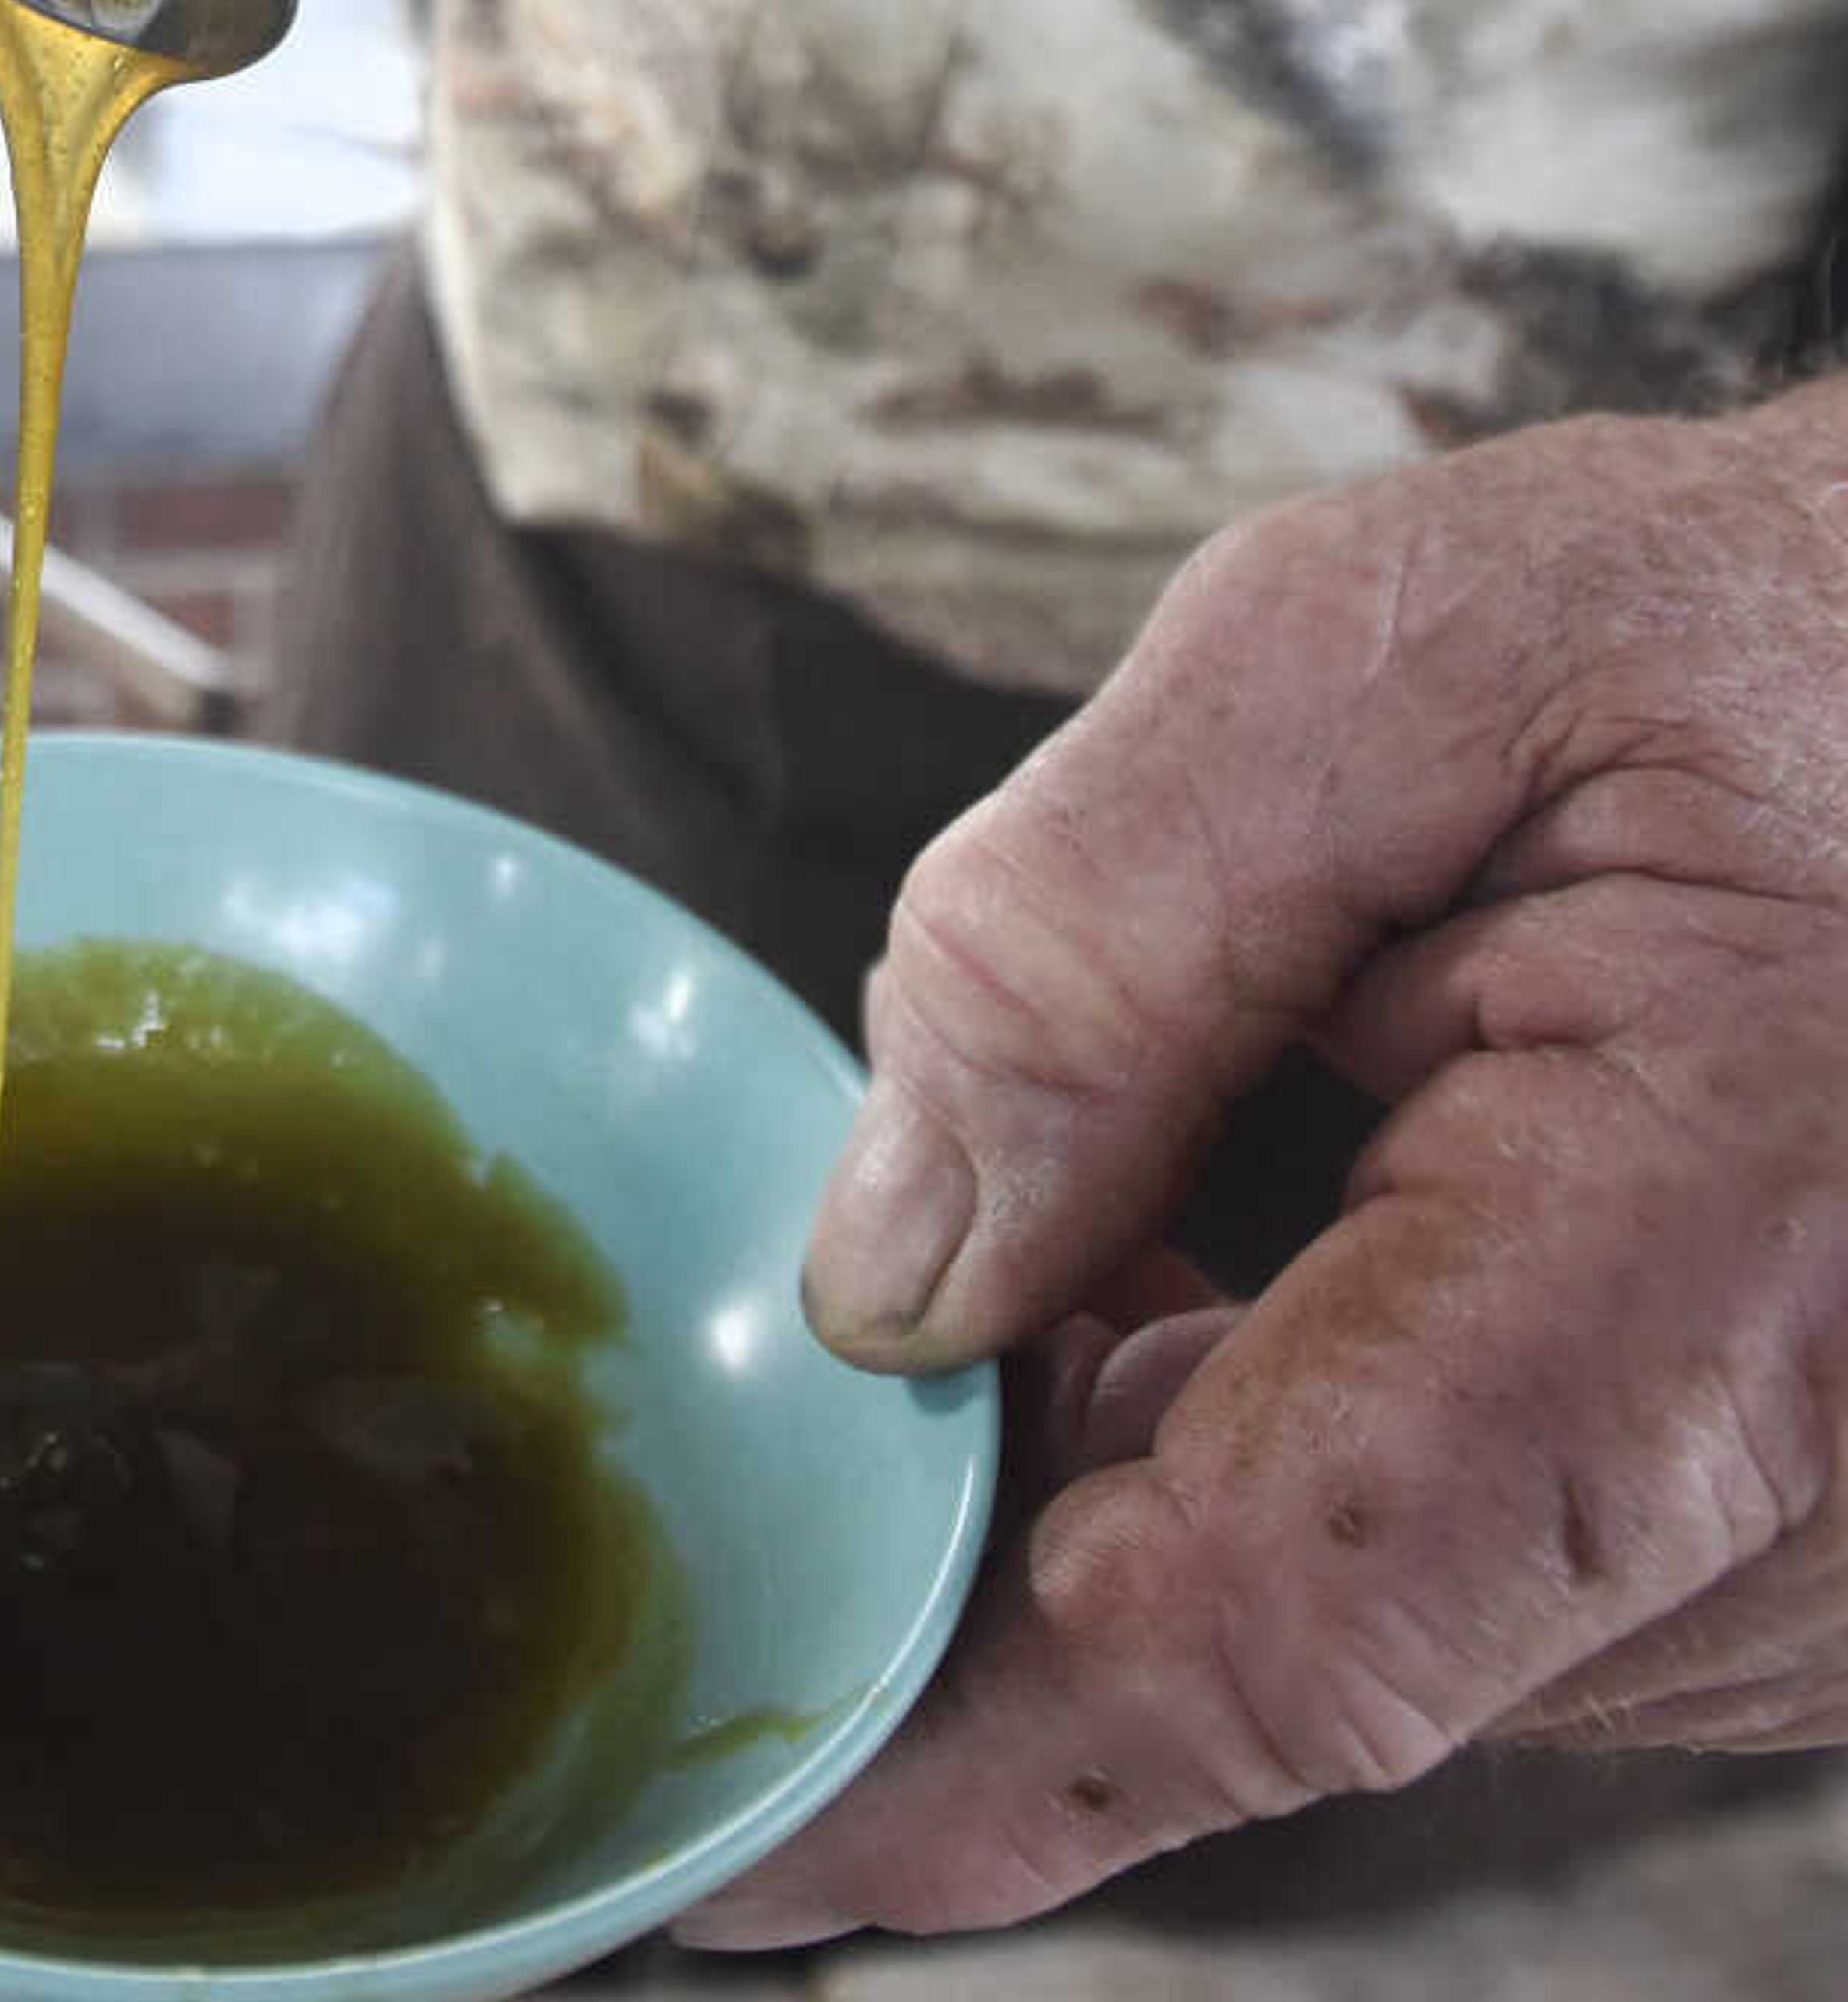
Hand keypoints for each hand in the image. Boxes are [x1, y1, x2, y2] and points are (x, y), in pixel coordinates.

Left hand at [684, 392, 1847, 1941]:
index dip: (963, 1745)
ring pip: (1351, 1629)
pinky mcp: (1783, 1557)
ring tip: (1105, 1195)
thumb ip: (1101, 927)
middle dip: (1000, 1527)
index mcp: (1718, 1275)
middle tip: (839, 1325)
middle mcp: (1810, 1519)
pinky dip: (1268, 1445)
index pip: (1279, 1628)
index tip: (729, 1834)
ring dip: (1139, 1462)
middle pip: (1276, 1649)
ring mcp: (1816, 1576)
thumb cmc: (1772, 634)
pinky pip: (1447, 1577)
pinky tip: (1220, 1246)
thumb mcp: (1392, 650)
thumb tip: (885, 1262)